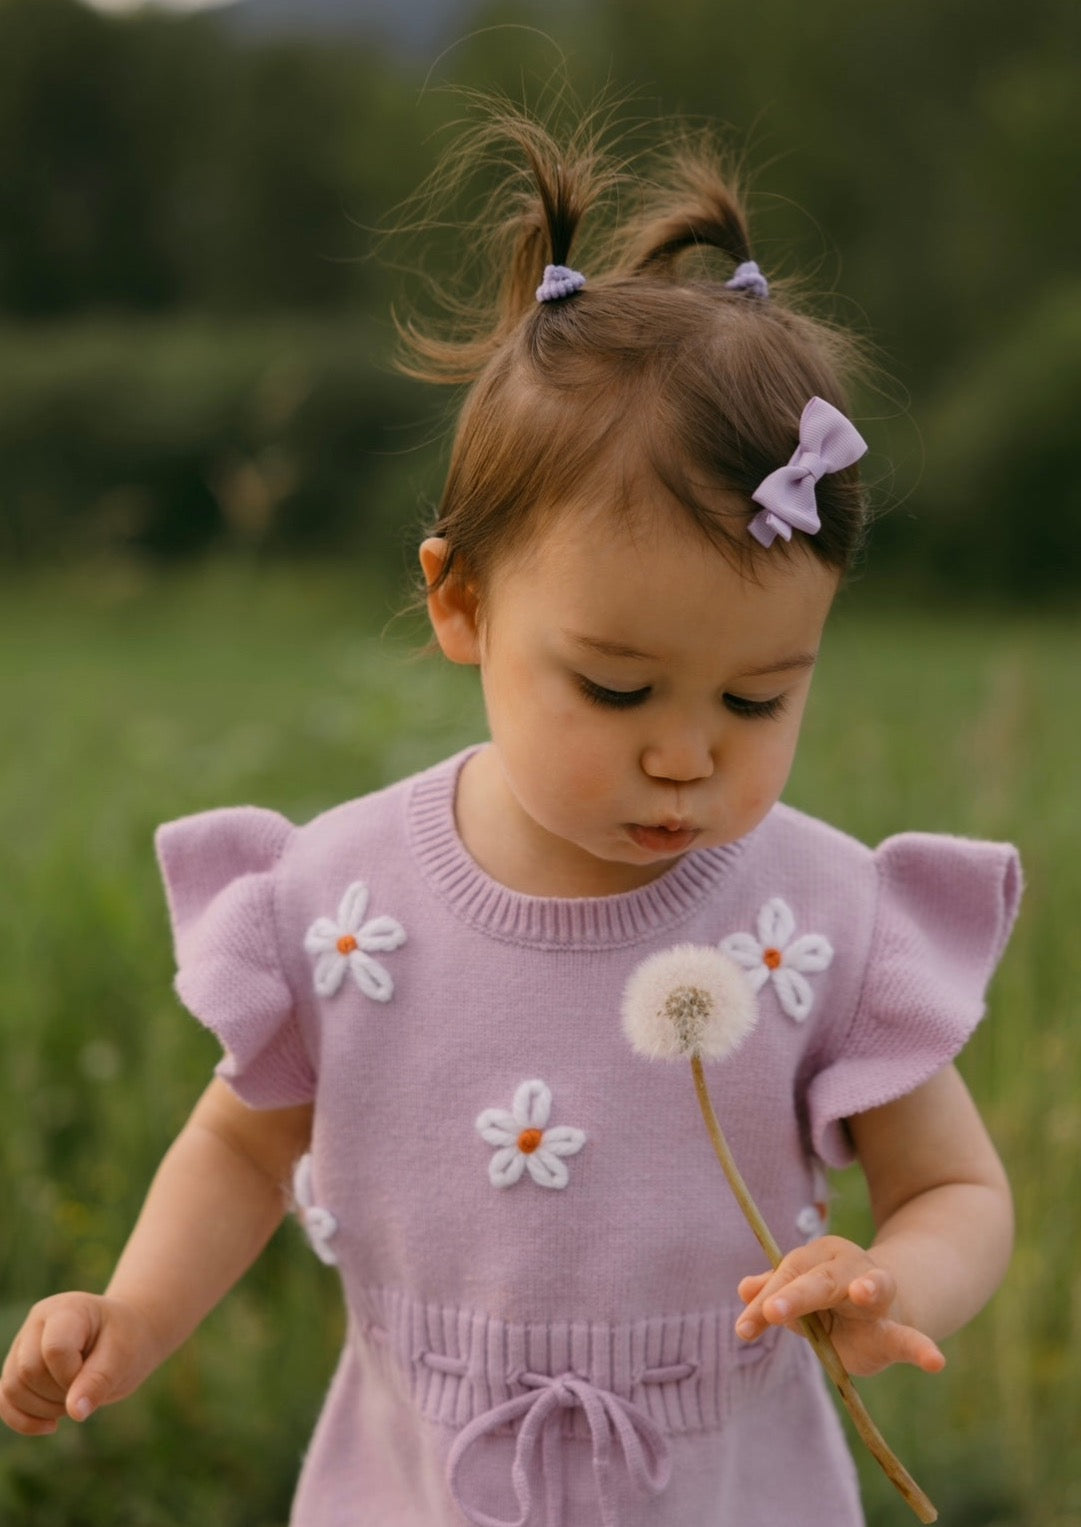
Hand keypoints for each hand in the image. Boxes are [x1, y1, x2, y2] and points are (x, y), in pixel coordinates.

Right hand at [0, 1293, 160, 1434]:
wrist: (123, 1338)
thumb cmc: (126, 1341)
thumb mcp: (124, 1355)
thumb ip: (99, 1380)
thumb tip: (76, 1413)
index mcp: (67, 1309)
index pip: (54, 1349)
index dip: (72, 1376)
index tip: (98, 1376)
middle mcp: (37, 1323)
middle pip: (28, 1371)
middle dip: (59, 1394)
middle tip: (89, 1390)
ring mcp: (23, 1345)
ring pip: (11, 1389)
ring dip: (43, 1409)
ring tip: (75, 1400)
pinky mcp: (17, 1369)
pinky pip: (4, 1401)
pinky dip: (23, 1421)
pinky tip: (51, 1426)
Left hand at [735, 1235, 946, 1377]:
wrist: (883, 1306)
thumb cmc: (828, 1301)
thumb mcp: (798, 1296)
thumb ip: (772, 1294)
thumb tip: (743, 1289)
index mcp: (820, 1257)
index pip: (789, 1275)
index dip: (766, 1300)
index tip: (744, 1329)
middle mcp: (851, 1267)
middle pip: (820, 1279)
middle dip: (795, 1295)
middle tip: (772, 1313)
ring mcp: (879, 1295)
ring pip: (874, 1287)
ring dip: (868, 1288)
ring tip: (863, 1293)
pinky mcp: (895, 1329)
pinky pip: (910, 1338)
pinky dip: (922, 1350)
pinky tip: (935, 1362)